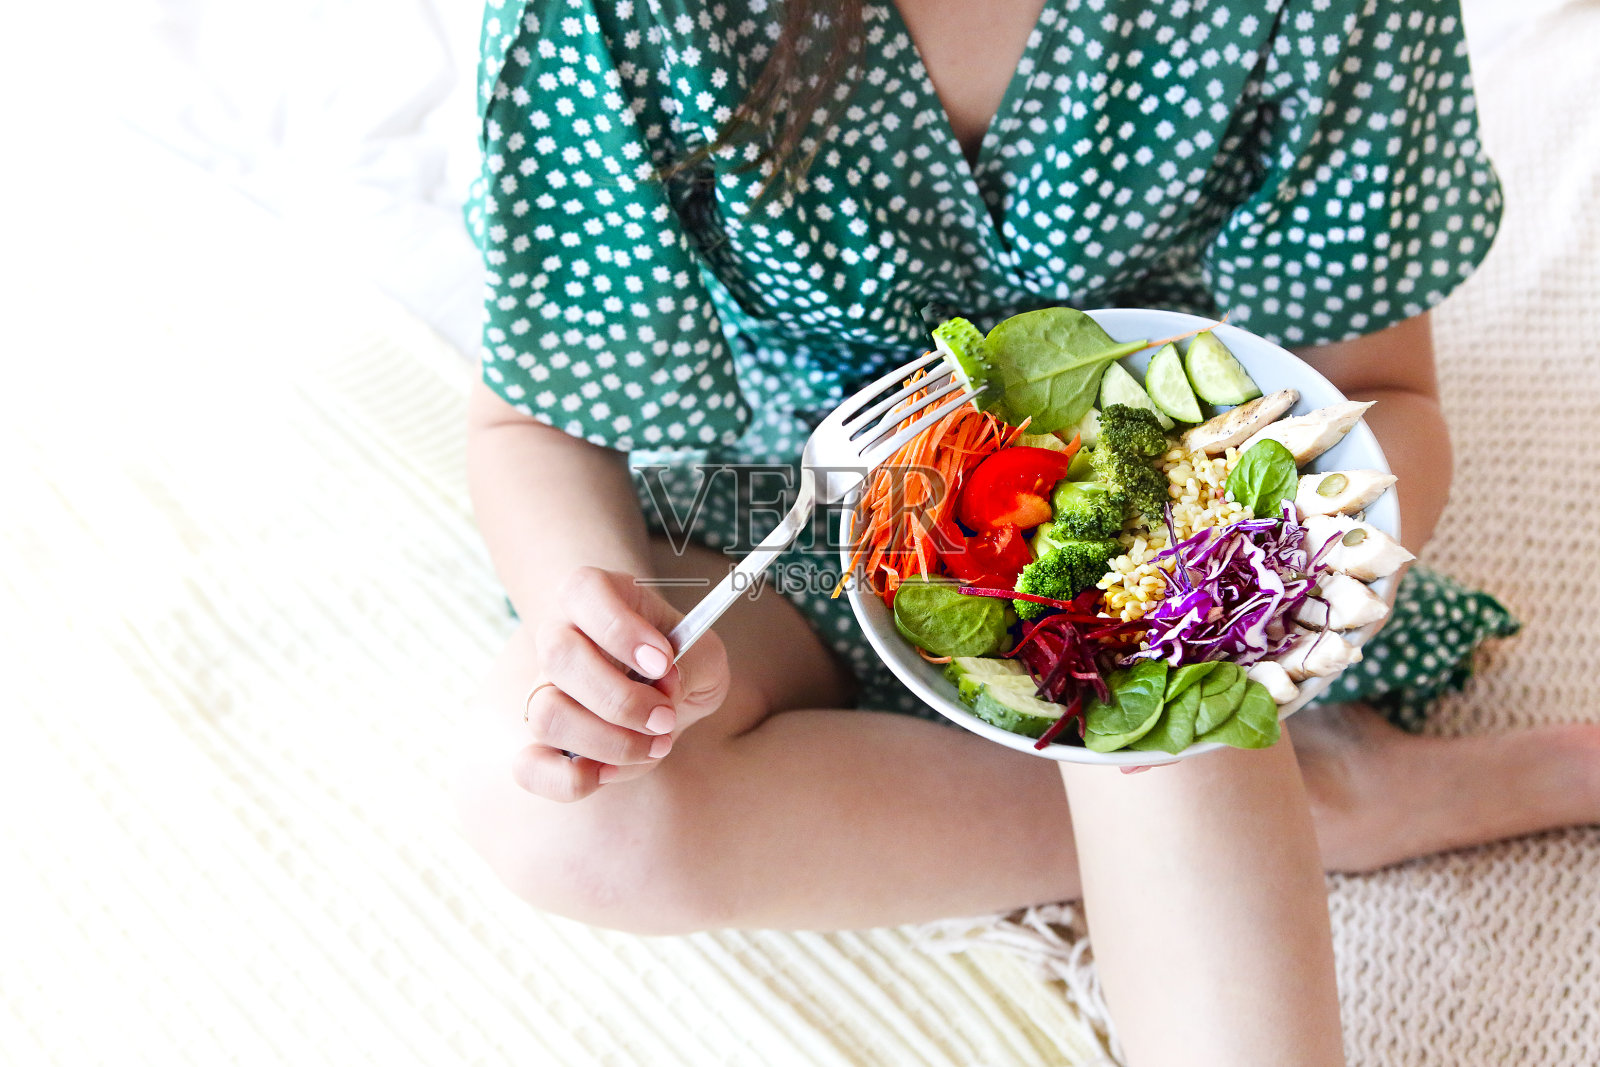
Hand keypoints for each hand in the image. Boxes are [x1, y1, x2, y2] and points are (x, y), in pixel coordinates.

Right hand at [514, 566, 729, 801]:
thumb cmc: (678, 656)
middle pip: (558, 657)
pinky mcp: (541, 741)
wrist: (655, 679)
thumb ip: (694, 661)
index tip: (663, 661)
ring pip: (545, 714)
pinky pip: (529, 766)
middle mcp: (558, 635)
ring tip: (655, 744)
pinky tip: (608, 774)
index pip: (583, 591)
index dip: (621, 630)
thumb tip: (665, 688)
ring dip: (607, 741)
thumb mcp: (704, 649)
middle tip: (666, 717)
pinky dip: (567, 780)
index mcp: (593, 594)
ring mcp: (543, 689)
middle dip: (621, 700)